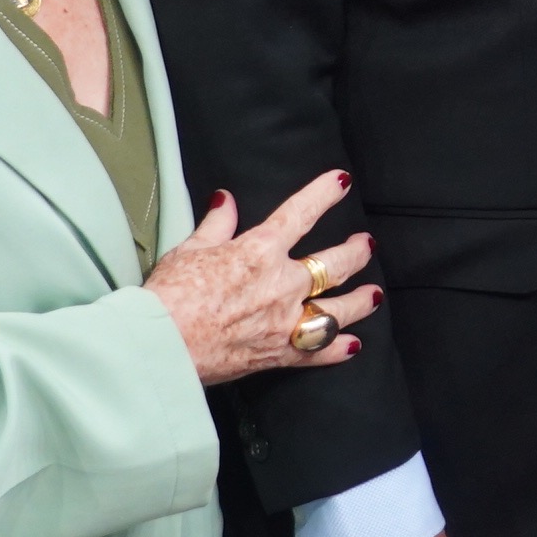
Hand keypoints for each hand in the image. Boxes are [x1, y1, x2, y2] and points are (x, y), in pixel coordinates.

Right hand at [143, 170, 376, 382]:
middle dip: (356, 252)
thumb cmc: (169, 296)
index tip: (341, 182)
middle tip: (366, 245)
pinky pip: (318, 353)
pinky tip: (353, 345)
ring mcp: (285, 321)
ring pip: (339, 309)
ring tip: (374, 294)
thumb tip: (226, 201)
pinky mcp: (278, 354)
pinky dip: (338, 350)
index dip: (324, 194)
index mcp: (260, 251)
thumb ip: (216, 225)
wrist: (162, 345)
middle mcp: (282, 284)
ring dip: (361, 301)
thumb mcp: (190, 249)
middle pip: (335, 264)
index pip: (301, 213)